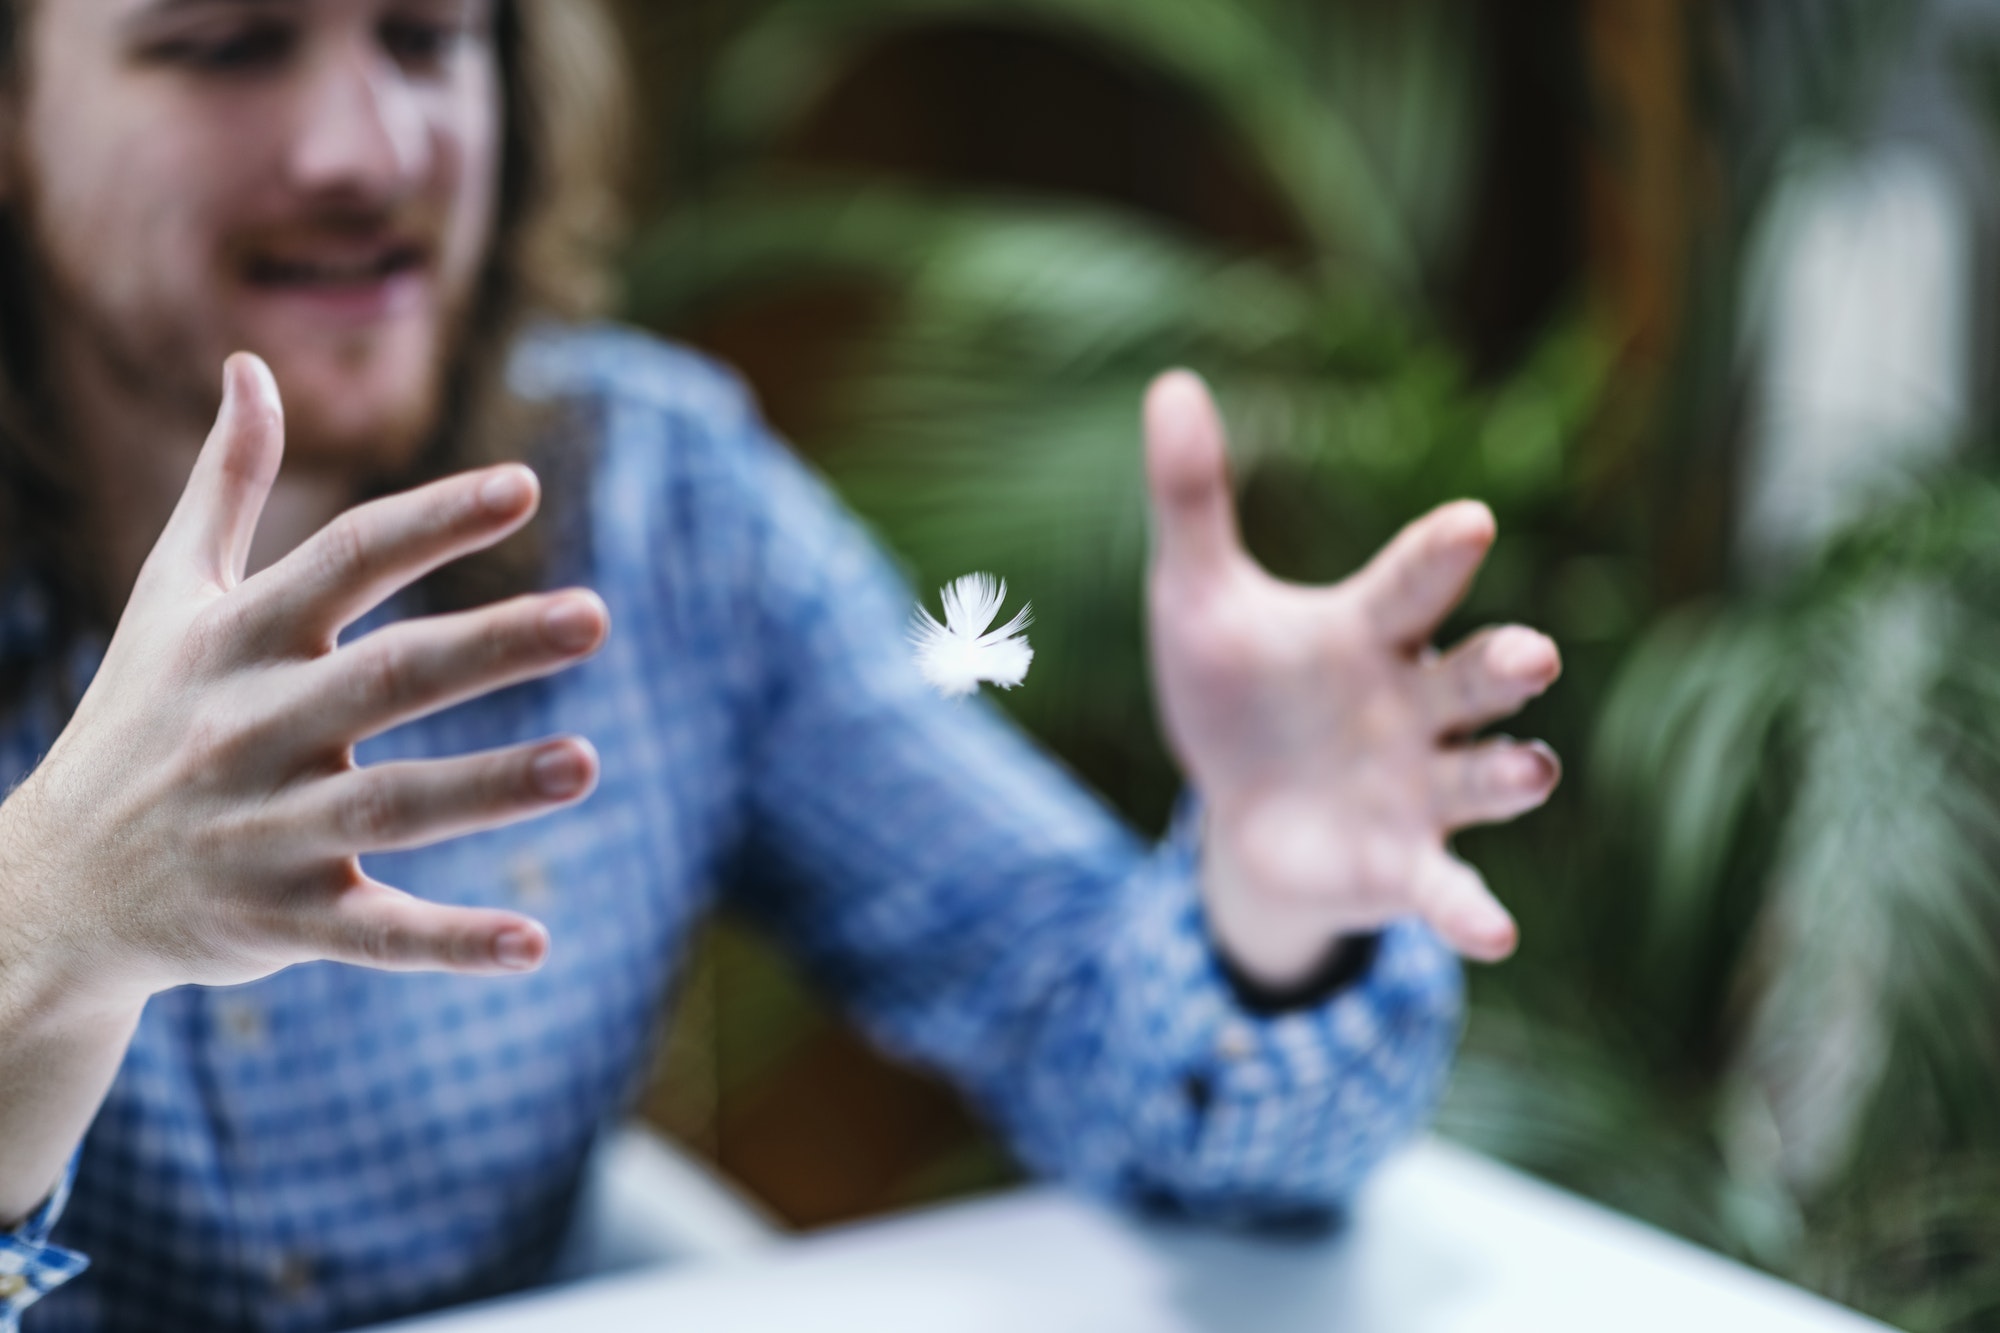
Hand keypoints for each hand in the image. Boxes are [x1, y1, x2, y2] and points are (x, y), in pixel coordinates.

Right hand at [0, 354, 608, 1011]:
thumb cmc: (135, 721)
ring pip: (392, 804)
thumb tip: (248, 367)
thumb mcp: (168, 601)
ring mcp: (266, 829)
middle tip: (594, 615)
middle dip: (490, 644)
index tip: (524, 485)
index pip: (346, 561)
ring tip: (587, 763)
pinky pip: (376, 933)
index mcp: (236, 641)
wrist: (51, 889)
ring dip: (489, 786)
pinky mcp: (282, 918)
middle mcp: (251, 728)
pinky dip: (449, 942)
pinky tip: (533, 945)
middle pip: (387, 676)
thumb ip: (224, 487)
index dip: (434, 522)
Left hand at [1142, 371, 1559, 985]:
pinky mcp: (1406, 867)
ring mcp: (1423, 790)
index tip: (1471, 522)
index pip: (1414, 584)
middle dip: (1504, 666)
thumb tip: (1168, 384)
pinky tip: (1494, 931)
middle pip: (1474, 677)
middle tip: (1531, 653)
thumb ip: (1191, 503)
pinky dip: (1470, 907)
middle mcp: (1418, 706)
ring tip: (1531, 770)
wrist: (1241, 811)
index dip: (1440, 556)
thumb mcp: (1198, 600)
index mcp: (1373, 632)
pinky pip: (1449, 886)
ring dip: (1512, 775)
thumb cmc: (1237, 689)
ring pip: (1485, 777)